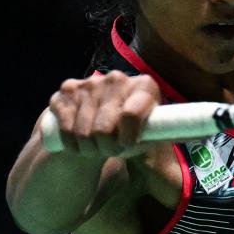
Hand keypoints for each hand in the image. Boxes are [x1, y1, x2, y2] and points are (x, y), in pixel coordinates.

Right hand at [46, 71, 160, 157]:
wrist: (105, 122)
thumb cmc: (135, 133)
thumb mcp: (151, 137)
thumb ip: (157, 140)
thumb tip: (167, 155)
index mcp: (145, 86)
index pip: (131, 114)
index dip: (127, 137)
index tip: (126, 146)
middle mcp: (117, 78)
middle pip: (104, 128)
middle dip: (106, 147)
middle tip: (111, 151)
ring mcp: (90, 82)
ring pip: (84, 131)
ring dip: (89, 148)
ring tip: (97, 147)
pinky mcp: (67, 90)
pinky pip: (66, 127)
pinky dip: (72, 144)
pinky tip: (80, 144)